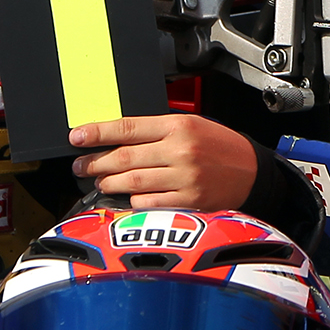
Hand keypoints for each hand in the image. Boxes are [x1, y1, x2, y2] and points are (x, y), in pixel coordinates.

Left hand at [69, 114, 260, 211]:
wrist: (252, 172)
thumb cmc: (219, 146)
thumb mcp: (191, 125)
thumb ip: (157, 131)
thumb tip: (116, 138)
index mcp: (178, 126)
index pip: (127, 127)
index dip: (97, 133)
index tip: (76, 137)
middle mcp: (180, 151)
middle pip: (124, 157)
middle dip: (94, 162)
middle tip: (80, 165)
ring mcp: (184, 178)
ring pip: (132, 182)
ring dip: (109, 183)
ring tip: (99, 181)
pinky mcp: (189, 202)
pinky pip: (149, 203)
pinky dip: (133, 201)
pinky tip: (128, 198)